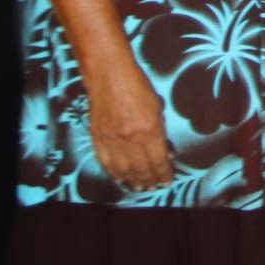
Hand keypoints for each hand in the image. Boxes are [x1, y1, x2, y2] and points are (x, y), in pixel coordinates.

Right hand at [85, 57, 173, 191]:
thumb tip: (166, 152)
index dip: (163, 174)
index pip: (158, 161)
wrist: (109, 76)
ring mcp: (112, 140)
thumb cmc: (137, 87)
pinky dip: (113, 173)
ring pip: (122, 170)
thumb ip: (161, 133)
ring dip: (131, 181)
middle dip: (148, 181)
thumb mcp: (157, 108)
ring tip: (138, 187)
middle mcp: (130, 139)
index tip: (166, 181)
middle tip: (152, 187)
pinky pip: (105, 162)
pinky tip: (118, 178)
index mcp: (149, 130)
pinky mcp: (98, 138)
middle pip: (140, 169)